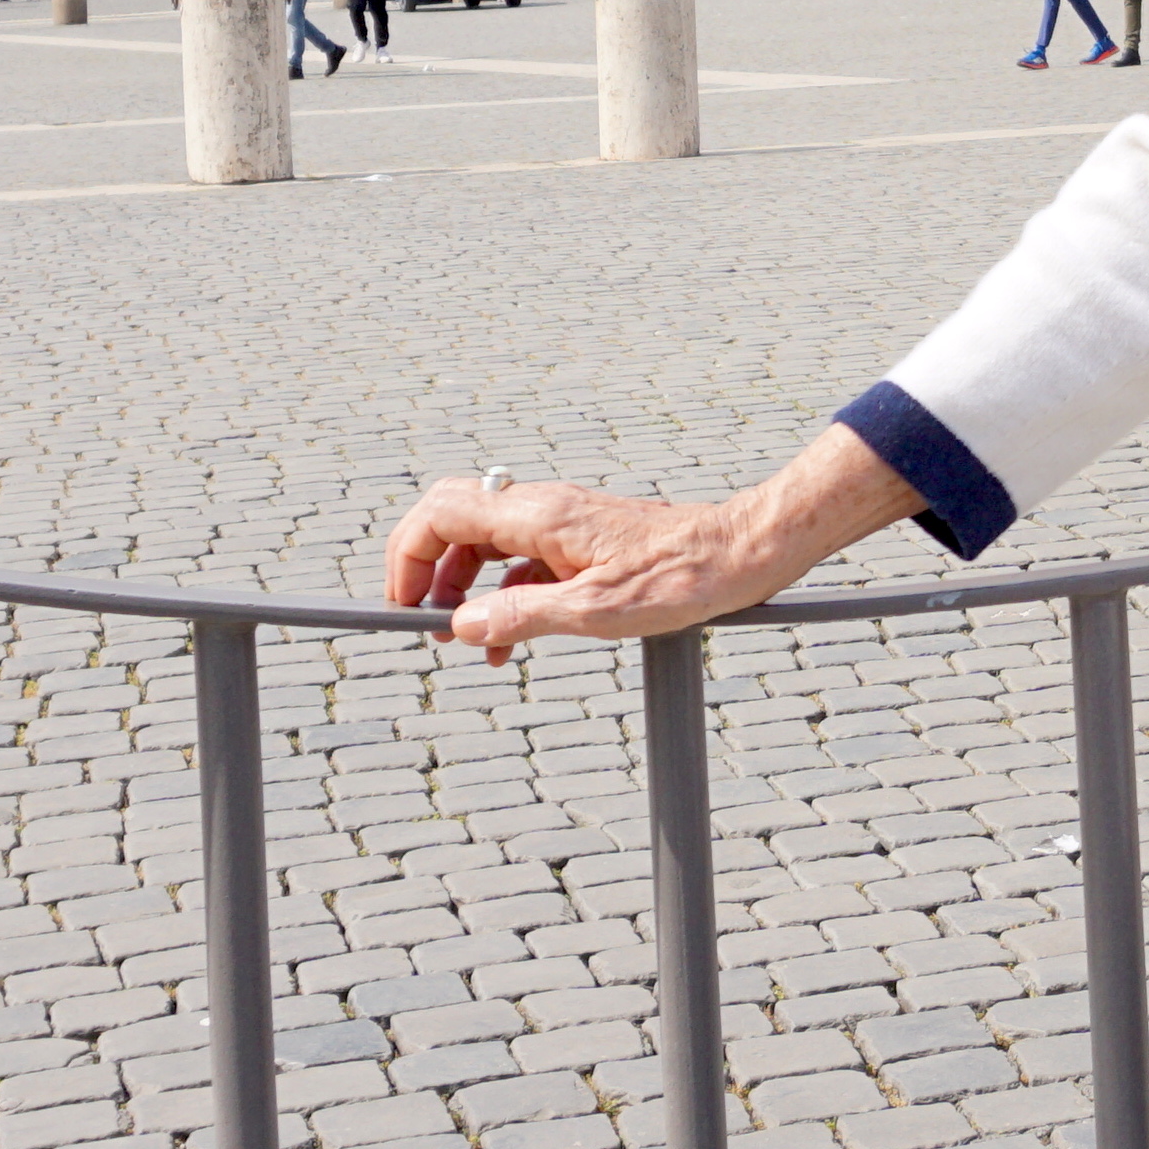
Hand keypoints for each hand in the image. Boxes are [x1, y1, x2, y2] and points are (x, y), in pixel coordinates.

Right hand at [381, 425, 920, 664]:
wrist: (744, 552)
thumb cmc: (682, 578)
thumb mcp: (595, 611)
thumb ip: (521, 616)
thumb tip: (460, 625)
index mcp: (539, 516)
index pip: (441, 513)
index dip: (408, 556)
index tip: (404, 604)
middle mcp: (545, 509)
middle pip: (455, 520)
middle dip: (428, 567)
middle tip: (423, 619)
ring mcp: (564, 523)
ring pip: (487, 541)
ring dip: (465, 586)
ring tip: (463, 639)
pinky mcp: (585, 542)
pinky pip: (522, 560)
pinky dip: (503, 593)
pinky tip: (508, 637)